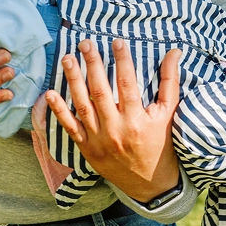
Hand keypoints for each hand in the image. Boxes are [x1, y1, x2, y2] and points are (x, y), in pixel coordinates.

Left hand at [45, 39, 182, 201]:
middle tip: (84, 43)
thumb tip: (175, 51)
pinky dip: (59, 111)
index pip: (127, 83)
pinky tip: (50, 94)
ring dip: (73, 80)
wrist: (151, 184)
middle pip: (100, 90)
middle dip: (91, 64)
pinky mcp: (88, 149)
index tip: (116, 41)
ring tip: (67, 58)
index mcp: (137, 120)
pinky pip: (70, 128)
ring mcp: (99, 140)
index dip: (121, 60)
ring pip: (82, 105)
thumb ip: (170, 81)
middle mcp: (116, 129)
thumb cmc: (162, 144)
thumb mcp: (169, 113)